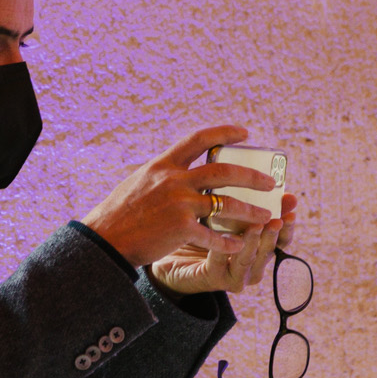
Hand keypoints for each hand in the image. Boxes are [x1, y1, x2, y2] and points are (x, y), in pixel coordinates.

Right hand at [81, 126, 276, 266]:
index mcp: (164, 165)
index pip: (199, 140)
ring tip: (266, 216)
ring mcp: (178, 205)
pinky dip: (229, 242)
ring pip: (226, 204)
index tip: (245, 132)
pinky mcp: (180, 229)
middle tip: (270, 183)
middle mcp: (173, 181)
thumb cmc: (121, 212)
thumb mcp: (140, 180)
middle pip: (223, 171)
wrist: (106, 239)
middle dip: (251, 176)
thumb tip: (181, 165)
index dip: (224, 133)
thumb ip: (164, 173)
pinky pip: (214, 236)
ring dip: (250, 211)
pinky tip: (239, 245)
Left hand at [151, 193, 297, 295]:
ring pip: (249, 259)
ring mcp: (234, 274)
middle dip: (275, 233)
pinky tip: (222, 241)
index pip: (281, 235)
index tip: (291, 201)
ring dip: (254, 243)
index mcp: (257, 244)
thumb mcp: (216, 209)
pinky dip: (222, 252)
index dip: (288, 220)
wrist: (166, 254)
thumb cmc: (194, 228)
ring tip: (256, 227)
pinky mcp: (213, 279)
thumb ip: (234, 194)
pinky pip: (220, 265)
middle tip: (277, 217)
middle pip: (270, 249)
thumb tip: (246, 153)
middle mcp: (251, 261)